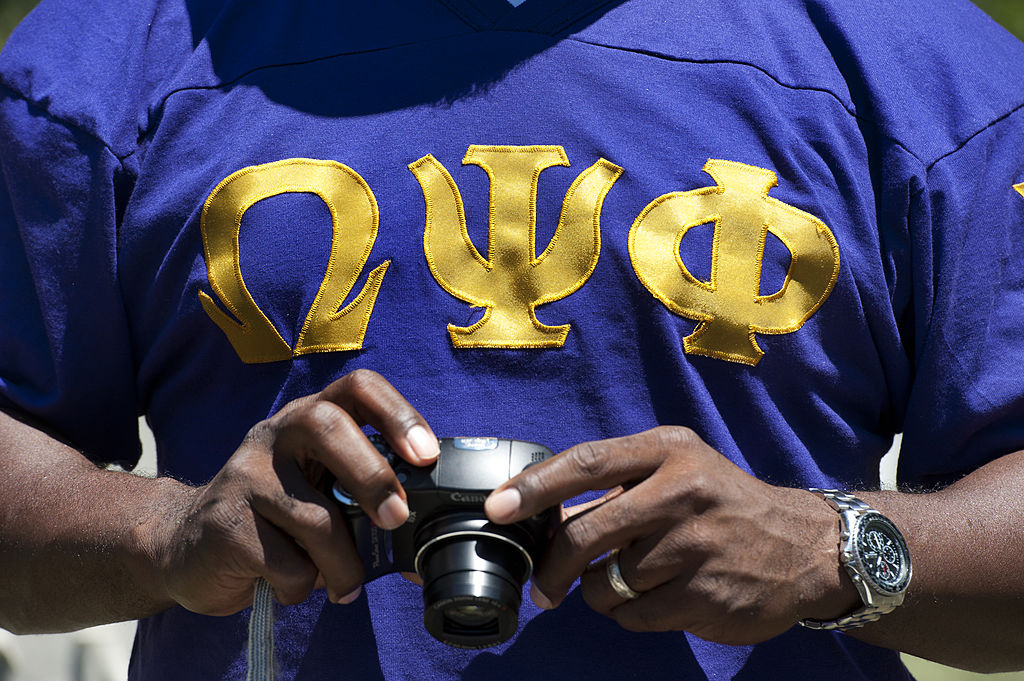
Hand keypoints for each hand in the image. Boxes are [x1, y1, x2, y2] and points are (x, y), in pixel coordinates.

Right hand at [147, 369, 439, 615]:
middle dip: (372, 475)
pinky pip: (287, 564)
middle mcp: (275, 434)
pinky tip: (288, 584)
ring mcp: (245, 474)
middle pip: (329, 427)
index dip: (398, 414)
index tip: (426, 455)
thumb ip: (364, 499)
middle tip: (395, 517)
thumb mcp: (320, 492)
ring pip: (316, 517)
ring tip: (346, 585)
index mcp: (309, 419)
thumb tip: (422, 540)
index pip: (358, 388)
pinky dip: (302, 586)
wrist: (185, 548)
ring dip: (343, 564)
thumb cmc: (276, 519)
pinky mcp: (226, 523)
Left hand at [484, 426, 858, 644]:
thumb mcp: (679, 468)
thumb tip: (542, 514)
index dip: (535, 487)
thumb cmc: (722, 503)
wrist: (806, 547)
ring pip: (608, 583)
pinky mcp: (706, 594)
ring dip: (604, 592)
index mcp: (669, 451)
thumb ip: (619, 482)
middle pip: (585, 533)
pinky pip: (635, 616)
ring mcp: (696, 545)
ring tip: (631, 582)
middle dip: (551, 567)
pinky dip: (632, 614)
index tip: (498, 507)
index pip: (586, 462)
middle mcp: (682, 491)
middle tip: (542, 587)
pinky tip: (659, 598)